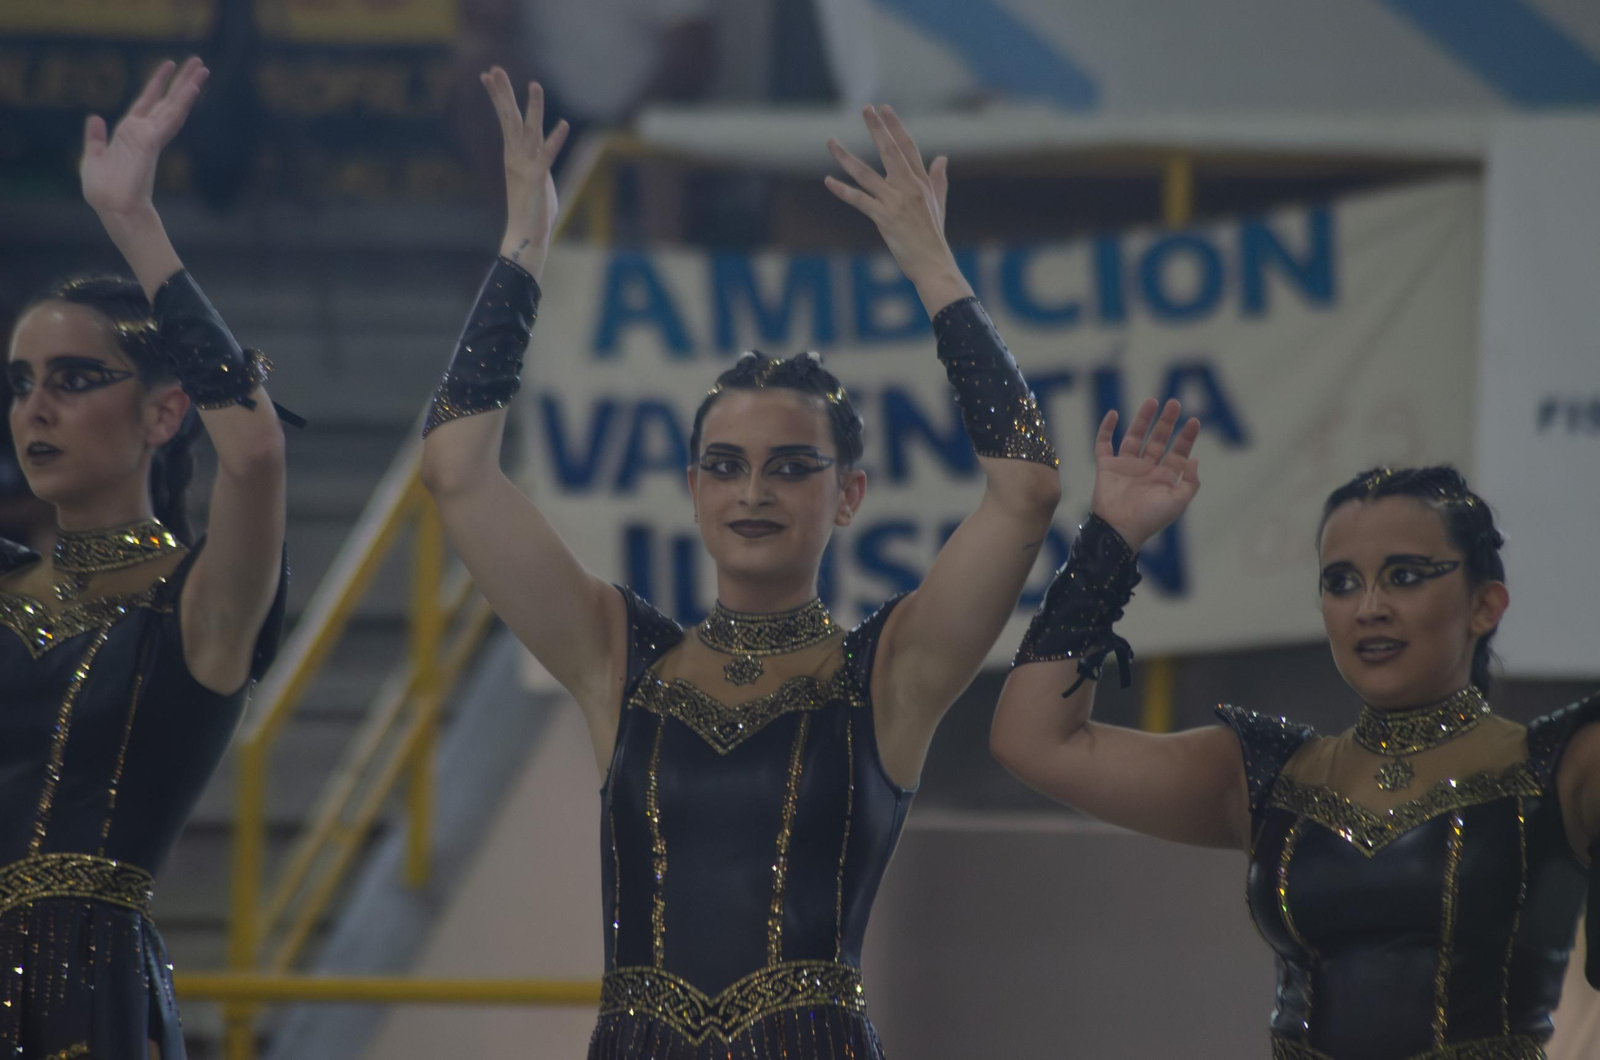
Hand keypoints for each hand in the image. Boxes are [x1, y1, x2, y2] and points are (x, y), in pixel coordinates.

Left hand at [81, 57, 206, 219]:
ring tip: (203, 69)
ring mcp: (150, 137)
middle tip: (198, 62)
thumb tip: (94, 116)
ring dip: (188, 87)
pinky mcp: (151, 143)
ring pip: (174, 107)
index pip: (147, 102)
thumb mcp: (91, 158)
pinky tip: (191, 90)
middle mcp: (144, 133)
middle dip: (182, 81)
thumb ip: (94, 138)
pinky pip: (169, 120)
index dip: (156, 83)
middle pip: (167, 101)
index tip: (169, 65)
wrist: (113, 209)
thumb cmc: (104, 191)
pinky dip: (181, 104)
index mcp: (130, 134)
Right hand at [482, 68, 568, 278]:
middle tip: (494, 68)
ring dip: (534, 108)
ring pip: (529, 131)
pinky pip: (549, 155)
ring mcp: (526, 167)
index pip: (505, 119)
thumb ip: (533, 161)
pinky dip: (556, 139)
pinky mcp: (538, 179)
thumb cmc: (531, 210)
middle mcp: (516, 157)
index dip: (498, 96)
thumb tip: (535, 151)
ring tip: (535, 85)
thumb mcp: (532, 178)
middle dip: (502, 93)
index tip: (488, 75)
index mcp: (513, 155)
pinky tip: (564, 124)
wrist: (525, 236)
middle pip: (509, 119)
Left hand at [825, 105, 962, 298]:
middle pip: (890, 151)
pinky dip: (842, 190)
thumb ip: (937, 179)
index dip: (895, 126)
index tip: (884, 108)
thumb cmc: (933, 235)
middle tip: (865, 108)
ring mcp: (896, 202)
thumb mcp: (938, 203)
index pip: (908, 147)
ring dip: (845, 157)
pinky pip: (859, 200)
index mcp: (921, 182)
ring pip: (866, 174)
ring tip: (830, 141)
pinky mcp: (884, 218)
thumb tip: (942, 158)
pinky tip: (828, 181)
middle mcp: (909, 187)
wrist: (933, 262)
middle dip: (877, 128)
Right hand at [1090, 399, 1201, 551]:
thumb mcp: (1178, 502)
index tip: (1194, 420)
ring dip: (1142, 419)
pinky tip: (1113, 414)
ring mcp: (1126, 466)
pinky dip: (1106, 429)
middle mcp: (1146, 468)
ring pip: (1134, 437)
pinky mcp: (1106, 467)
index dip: (1186, 437)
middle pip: (1158, 439)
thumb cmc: (1150, 519)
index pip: (1177, 452)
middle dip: (1167, 422)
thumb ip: (1190, 482)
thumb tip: (1194, 459)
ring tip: (1152, 401)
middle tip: (1175, 403)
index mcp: (1164, 477)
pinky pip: (1104, 444)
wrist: (1119, 529)